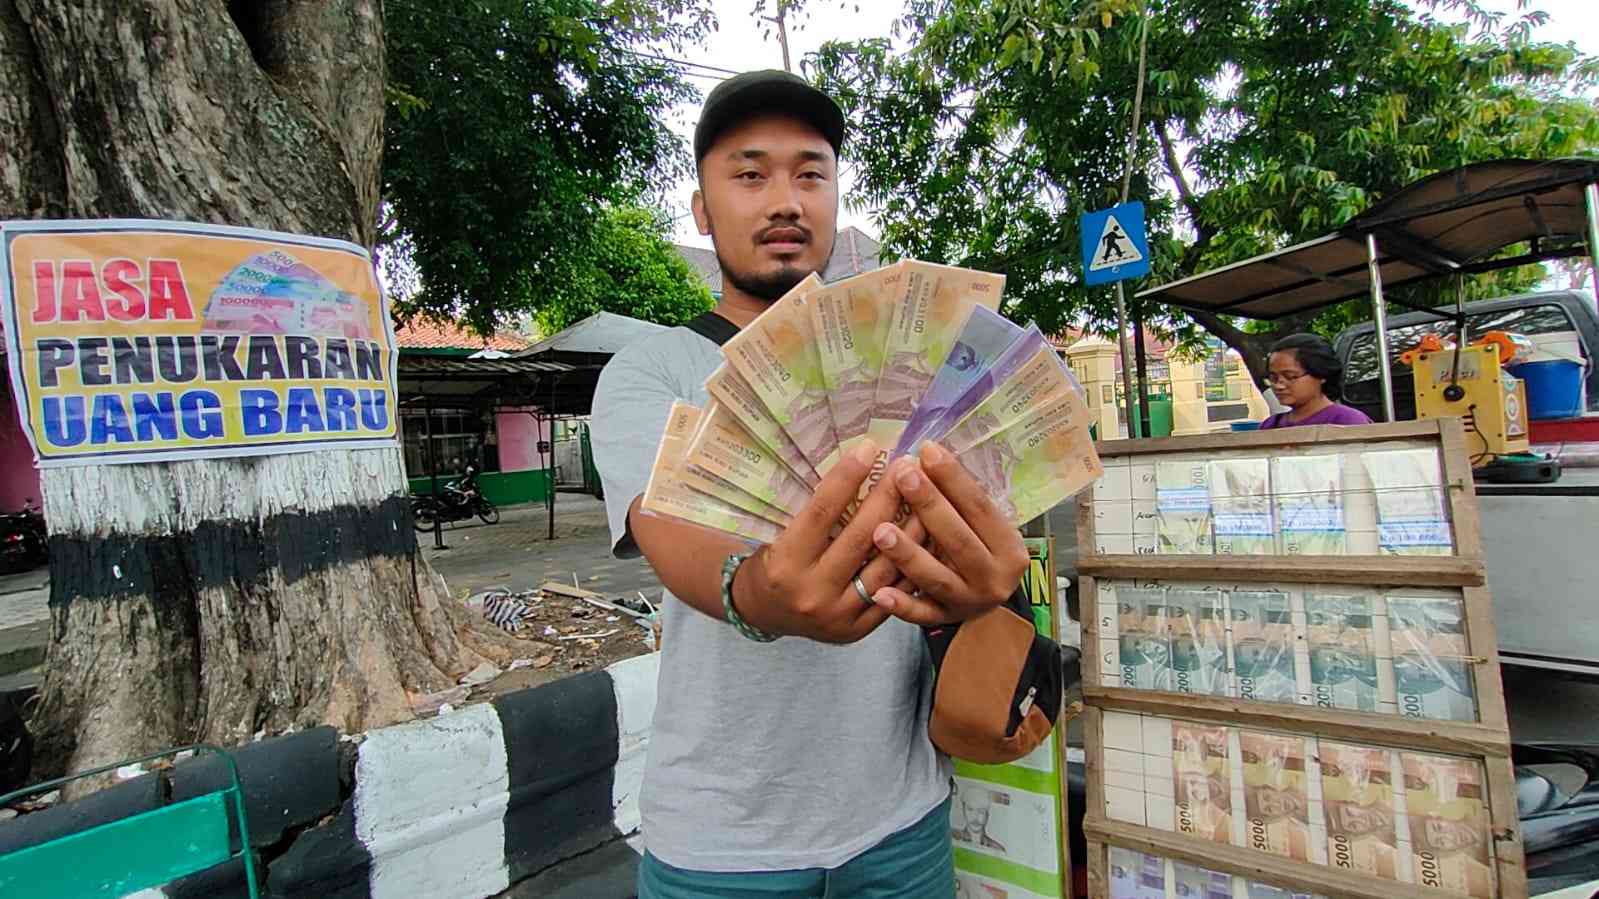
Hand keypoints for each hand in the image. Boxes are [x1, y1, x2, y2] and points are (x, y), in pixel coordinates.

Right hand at [733, 440, 925, 643]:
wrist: (765, 613)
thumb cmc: (774, 562)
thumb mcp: (781, 534)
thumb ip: (818, 512)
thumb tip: (860, 465)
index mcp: (785, 563)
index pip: (822, 512)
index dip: (847, 477)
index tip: (871, 448)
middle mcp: (812, 593)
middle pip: (861, 537)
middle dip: (888, 496)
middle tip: (908, 467)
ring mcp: (838, 616)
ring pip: (886, 567)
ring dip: (912, 529)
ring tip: (929, 497)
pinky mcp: (858, 629)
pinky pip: (895, 594)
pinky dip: (913, 564)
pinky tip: (929, 537)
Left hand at [867, 442, 1027, 624]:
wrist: (984, 598)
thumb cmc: (978, 546)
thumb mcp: (980, 524)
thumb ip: (959, 499)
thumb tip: (925, 454)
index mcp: (1008, 547)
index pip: (980, 508)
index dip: (954, 478)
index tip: (927, 450)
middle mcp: (994, 578)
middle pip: (958, 540)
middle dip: (929, 506)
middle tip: (902, 476)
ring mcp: (969, 602)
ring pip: (937, 578)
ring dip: (908, 555)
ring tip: (881, 531)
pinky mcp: (944, 621)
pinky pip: (921, 615)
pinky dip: (901, 605)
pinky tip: (879, 592)